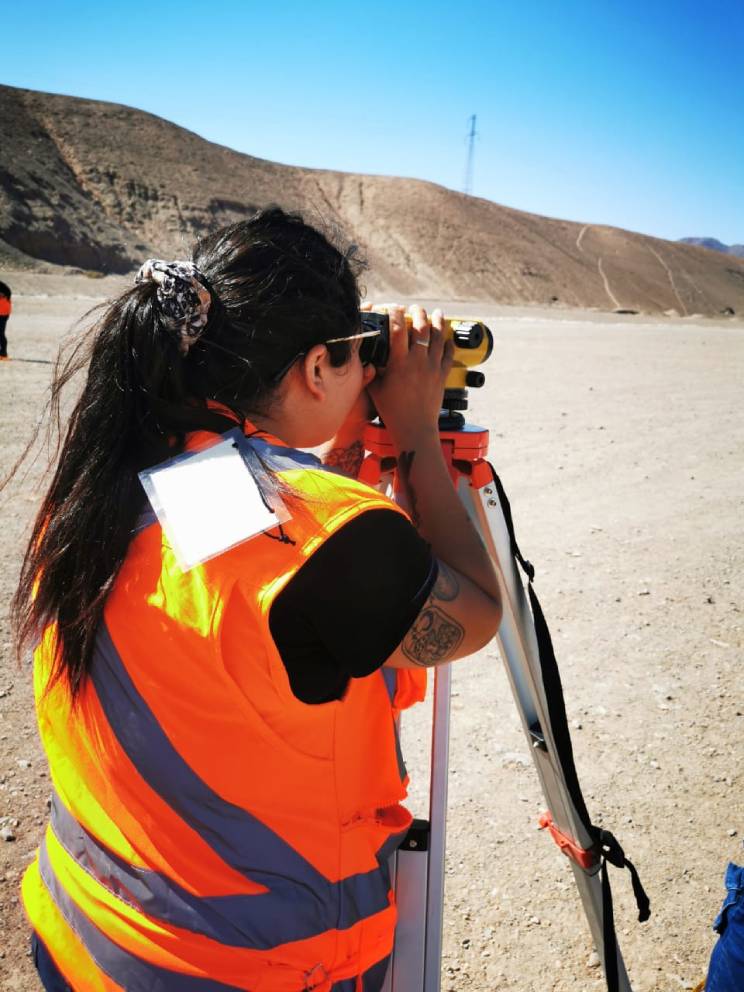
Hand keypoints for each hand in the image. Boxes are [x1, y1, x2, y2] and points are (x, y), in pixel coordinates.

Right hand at [367, 305, 452, 449]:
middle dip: (419, 313)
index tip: (394, 308)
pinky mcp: (442, 376)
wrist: (414, 427)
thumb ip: (371, 372)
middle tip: (415, 308)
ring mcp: (432, 368)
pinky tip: (447, 338)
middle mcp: (418, 361)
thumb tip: (367, 359)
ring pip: (438, 338)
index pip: (398, 329)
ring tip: (436, 313)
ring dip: (437, 322)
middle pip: (421, 328)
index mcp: (399, 362)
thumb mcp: (376, 389)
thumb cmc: (392, 411)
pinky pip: (448, 355)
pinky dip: (449, 344)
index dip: (395, 314)